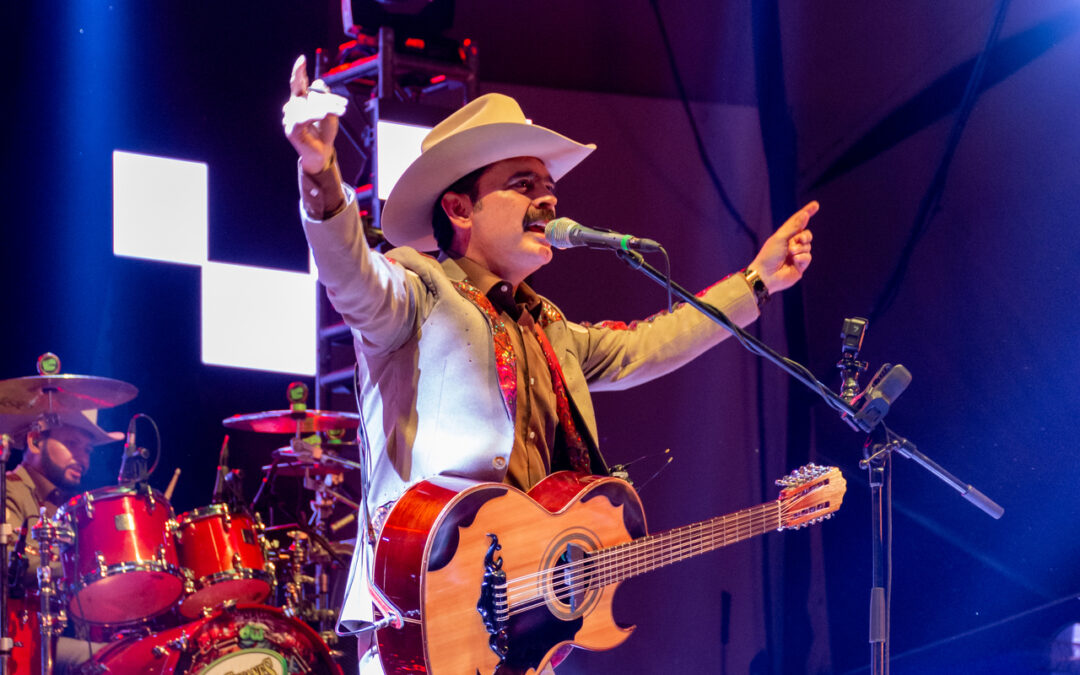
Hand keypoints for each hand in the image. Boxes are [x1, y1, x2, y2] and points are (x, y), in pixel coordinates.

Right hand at [282, 55, 346, 174]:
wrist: (323, 151)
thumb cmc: (325, 131)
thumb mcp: (330, 111)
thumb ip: (326, 97)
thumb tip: (320, 83)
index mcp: (302, 100)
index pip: (299, 82)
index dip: (299, 71)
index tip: (302, 59)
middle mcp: (294, 106)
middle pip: (303, 91)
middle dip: (310, 84)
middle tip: (321, 83)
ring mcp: (290, 117)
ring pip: (308, 105)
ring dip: (325, 107)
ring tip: (339, 111)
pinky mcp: (291, 129)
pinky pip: (302, 118)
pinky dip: (313, 115)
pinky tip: (322, 114)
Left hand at [747, 201, 817, 293]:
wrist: (766, 275)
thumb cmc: (769, 255)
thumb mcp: (781, 238)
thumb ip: (794, 227)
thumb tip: (805, 215)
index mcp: (785, 235)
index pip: (798, 221)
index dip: (807, 213)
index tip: (815, 205)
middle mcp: (791, 244)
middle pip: (807, 234)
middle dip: (805, 236)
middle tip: (798, 239)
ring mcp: (796, 255)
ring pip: (808, 246)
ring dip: (800, 248)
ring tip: (790, 254)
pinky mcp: (800, 266)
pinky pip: (808, 257)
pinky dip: (802, 257)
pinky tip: (794, 261)